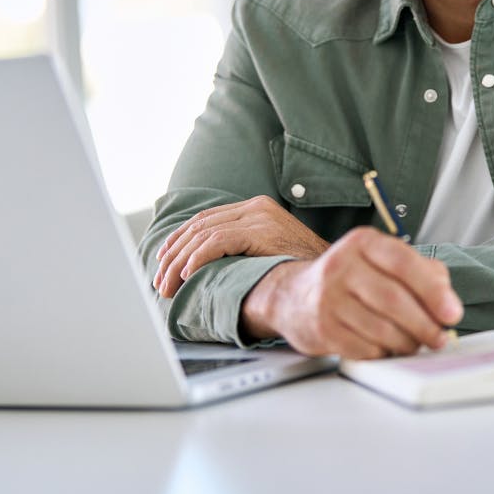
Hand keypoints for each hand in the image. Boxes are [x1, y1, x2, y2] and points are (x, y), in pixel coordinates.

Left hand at [154, 196, 328, 297]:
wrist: (333, 271)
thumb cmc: (303, 268)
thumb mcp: (270, 252)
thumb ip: (245, 248)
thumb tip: (208, 265)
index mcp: (257, 208)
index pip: (207, 219)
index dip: (180, 239)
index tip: (163, 259)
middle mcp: (256, 207)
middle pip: (201, 226)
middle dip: (174, 255)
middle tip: (159, 281)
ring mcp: (260, 217)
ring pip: (204, 235)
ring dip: (179, 263)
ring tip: (168, 285)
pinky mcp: (262, 230)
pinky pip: (219, 242)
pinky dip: (199, 258)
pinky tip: (188, 274)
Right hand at [239, 226, 463, 358]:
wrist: (295, 296)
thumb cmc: (350, 279)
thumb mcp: (382, 261)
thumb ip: (421, 271)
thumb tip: (447, 298)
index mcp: (362, 243)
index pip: (403, 263)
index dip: (433, 291)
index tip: (452, 313)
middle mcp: (341, 266)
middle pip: (394, 300)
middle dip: (425, 324)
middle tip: (440, 337)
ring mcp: (328, 298)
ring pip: (381, 329)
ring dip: (407, 343)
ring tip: (415, 343)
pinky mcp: (322, 329)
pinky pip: (366, 349)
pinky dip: (384, 353)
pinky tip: (387, 347)